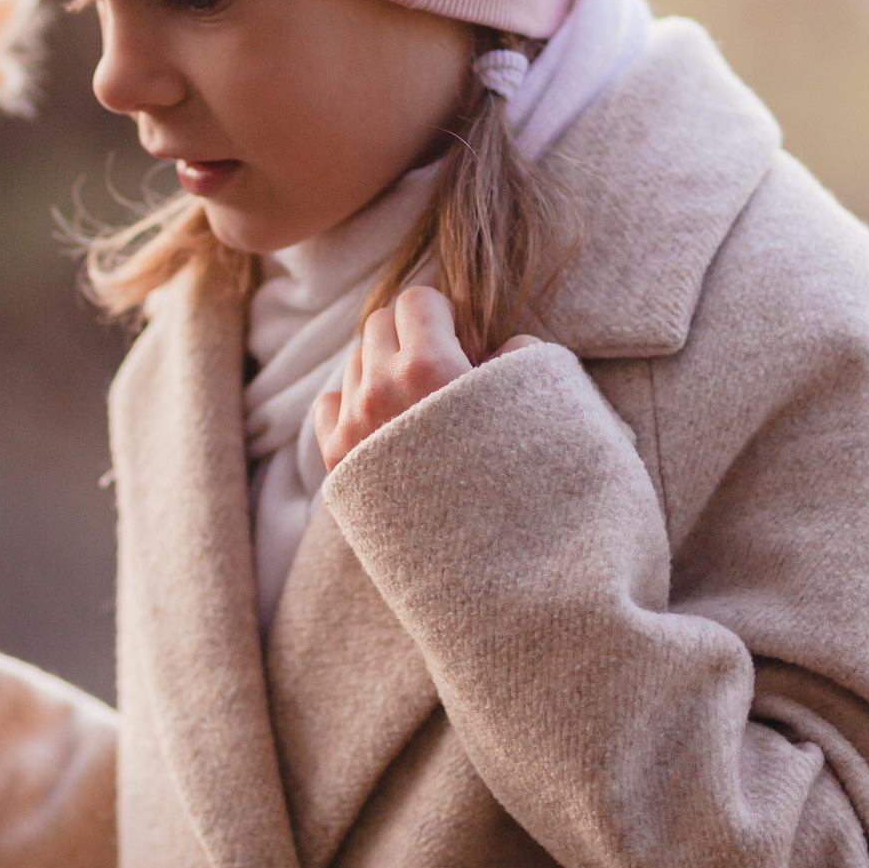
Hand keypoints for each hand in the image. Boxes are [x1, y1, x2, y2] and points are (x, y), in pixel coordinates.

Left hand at [312, 285, 537, 470]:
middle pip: (377, 324)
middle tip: (444, 372)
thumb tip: (496, 346)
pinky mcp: (339, 463)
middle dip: (410, 336)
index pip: (417, 300)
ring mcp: (354, 428)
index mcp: (428, 369)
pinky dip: (352, 403)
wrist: (499, 567)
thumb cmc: (528, 483)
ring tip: (421, 405)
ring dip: (384, 369)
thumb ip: (516, 355)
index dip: (446, 316)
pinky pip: (329, 403)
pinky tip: (386, 425)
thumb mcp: (539, 406)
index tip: (466, 345)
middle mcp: (380, 392)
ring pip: (355, 362)